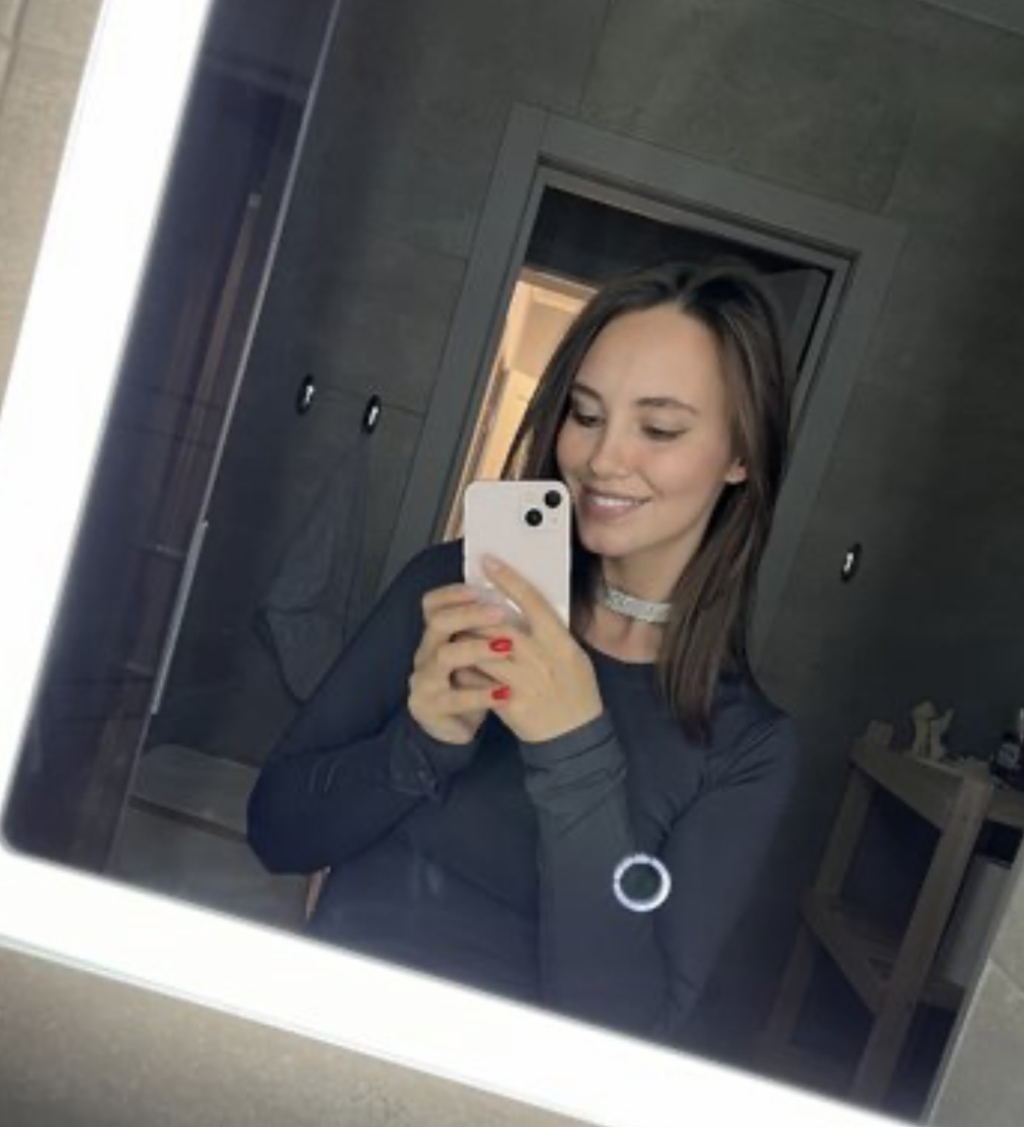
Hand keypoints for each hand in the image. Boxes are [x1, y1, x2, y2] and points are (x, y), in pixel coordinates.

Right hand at [408, 584, 515, 744]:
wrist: (452, 729)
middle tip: (501, 613)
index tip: (481, 588)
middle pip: (438, 623)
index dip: (453, 594)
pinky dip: (481, 694)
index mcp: (435, 637)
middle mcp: (425, 654)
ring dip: (477, 648)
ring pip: (444, 657)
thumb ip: (484, 632)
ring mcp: (424, 681)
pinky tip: (505, 692)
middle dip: (470, 614)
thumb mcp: (475, 656)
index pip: (433, 605)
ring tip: (506, 648)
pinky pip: (454, 699)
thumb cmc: (471, 686)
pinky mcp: (429, 707)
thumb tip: (511, 599)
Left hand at [477, 557, 602, 743]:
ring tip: (458, 635)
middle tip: (462, 604)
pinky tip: (464, 667)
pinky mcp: (509, 703)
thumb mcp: (574, 657)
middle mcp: (542, 659)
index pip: (532, 602)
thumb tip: (525, 608)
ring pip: (482, 650)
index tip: (489, 562)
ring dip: (466, 640)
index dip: (509, 579)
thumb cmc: (577, 694)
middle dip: (476, 613)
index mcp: (561, 643)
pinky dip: (467, 670)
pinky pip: (477, 679)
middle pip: (499, 624)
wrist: (575, 739)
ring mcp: (525, 681)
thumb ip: (551, 634)